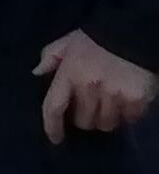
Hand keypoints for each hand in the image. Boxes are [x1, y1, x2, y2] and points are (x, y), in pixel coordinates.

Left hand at [37, 28, 157, 140]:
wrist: (131, 34)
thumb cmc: (95, 40)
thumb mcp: (67, 42)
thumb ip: (50, 57)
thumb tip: (36, 73)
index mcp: (69, 74)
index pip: (53, 106)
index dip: (51, 126)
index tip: (55, 138)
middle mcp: (89, 88)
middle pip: (84, 121)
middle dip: (85, 117)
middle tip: (90, 106)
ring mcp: (114, 96)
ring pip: (106, 124)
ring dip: (106, 117)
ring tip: (109, 102)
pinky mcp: (136, 101)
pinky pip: (129, 120)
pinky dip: (127, 114)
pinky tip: (126, 99)